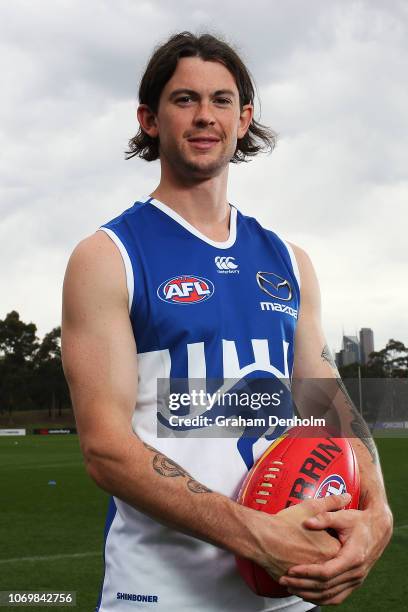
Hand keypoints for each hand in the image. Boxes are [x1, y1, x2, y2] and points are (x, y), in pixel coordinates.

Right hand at [248, 492, 350, 579]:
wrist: (263, 538)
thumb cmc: (286, 523)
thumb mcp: (310, 507)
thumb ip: (331, 502)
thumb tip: (347, 496)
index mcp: (332, 549)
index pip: (343, 548)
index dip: (335, 540)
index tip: (327, 535)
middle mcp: (324, 566)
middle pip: (332, 563)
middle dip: (325, 555)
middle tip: (313, 544)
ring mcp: (311, 578)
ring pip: (319, 576)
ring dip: (315, 569)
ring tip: (305, 555)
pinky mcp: (297, 584)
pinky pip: (306, 585)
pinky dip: (304, 579)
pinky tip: (297, 567)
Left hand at [278, 505, 392, 604]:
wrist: (378, 530)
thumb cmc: (359, 522)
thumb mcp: (343, 516)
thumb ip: (324, 517)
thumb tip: (306, 522)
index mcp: (353, 557)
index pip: (326, 572)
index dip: (307, 572)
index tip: (291, 569)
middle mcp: (356, 573)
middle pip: (325, 586)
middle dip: (303, 584)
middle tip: (284, 580)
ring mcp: (356, 580)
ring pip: (330, 595)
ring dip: (309, 594)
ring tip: (290, 587)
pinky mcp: (353, 583)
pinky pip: (336, 597)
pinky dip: (320, 598)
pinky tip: (305, 594)